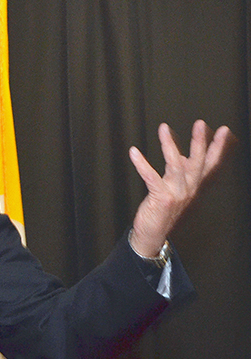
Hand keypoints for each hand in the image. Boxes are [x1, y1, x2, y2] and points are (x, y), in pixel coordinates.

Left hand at [128, 120, 233, 256]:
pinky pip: (151, 177)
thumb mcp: (176, 190)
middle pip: (197, 162)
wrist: (153, 234)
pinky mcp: (160, 198)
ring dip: (169, 145)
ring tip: (164, 128)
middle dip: (199, 142)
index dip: (217, 147)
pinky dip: (142, 163)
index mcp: (193, 186)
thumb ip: (182, 173)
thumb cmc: (163, 210)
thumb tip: (184, 156)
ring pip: (175, 165)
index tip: (223, 130)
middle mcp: (188, 189)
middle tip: (200, 124)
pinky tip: (134, 152)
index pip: (210, 164)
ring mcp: (176, 194)